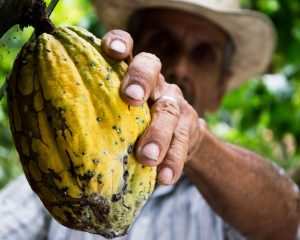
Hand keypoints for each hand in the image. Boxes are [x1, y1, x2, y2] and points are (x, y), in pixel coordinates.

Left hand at [101, 30, 201, 184]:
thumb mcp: (117, 115)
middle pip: (151, 68)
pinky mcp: (190, 126)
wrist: (176, 140)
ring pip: (169, 110)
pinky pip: (184, 141)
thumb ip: (100, 114)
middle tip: (131, 98)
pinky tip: (165, 177)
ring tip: (147, 158)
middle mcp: (155, 83)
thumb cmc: (134, 126)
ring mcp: (175, 102)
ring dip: (158, 134)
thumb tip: (55, 134)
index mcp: (132, 75)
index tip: (111, 50)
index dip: (120, 42)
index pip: (128, 48)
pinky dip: (173, 160)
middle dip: (140, 80)